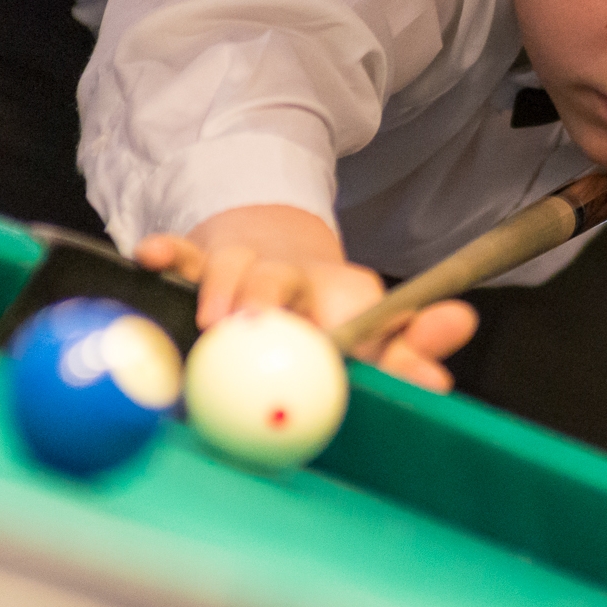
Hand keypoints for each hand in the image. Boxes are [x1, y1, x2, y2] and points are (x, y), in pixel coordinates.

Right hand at [132, 204, 476, 390]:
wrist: (275, 260)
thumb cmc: (324, 321)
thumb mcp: (367, 343)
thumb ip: (407, 353)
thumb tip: (454, 351)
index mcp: (346, 296)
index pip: (362, 311)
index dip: (368, 338)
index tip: (362, 352)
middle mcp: (295, 277)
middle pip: (282, 279)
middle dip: (270, 297)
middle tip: (260, 325)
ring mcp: (245, 267)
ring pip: (232, 264)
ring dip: (222, 287)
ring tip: (214, 323)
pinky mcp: (201, 262)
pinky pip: (182, 255)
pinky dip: (167, 253)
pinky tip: (151, 257)